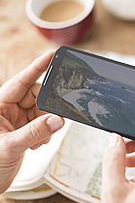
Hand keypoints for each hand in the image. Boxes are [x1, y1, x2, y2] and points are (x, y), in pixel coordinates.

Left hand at [0, 51, 63, 192]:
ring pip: (41, 110)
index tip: (52, 55)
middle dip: (47, 107)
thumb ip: (34, 132)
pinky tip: (38, 142)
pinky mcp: (24, 130)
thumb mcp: (10, 146)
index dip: (37, 67)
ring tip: (41, 137)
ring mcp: (16, 120)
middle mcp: (8, 109)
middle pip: (36, 95)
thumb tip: (57, 120)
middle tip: (53, 118)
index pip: (20, 81)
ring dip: (47, 122)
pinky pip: (42, 122)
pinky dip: (46, 131)